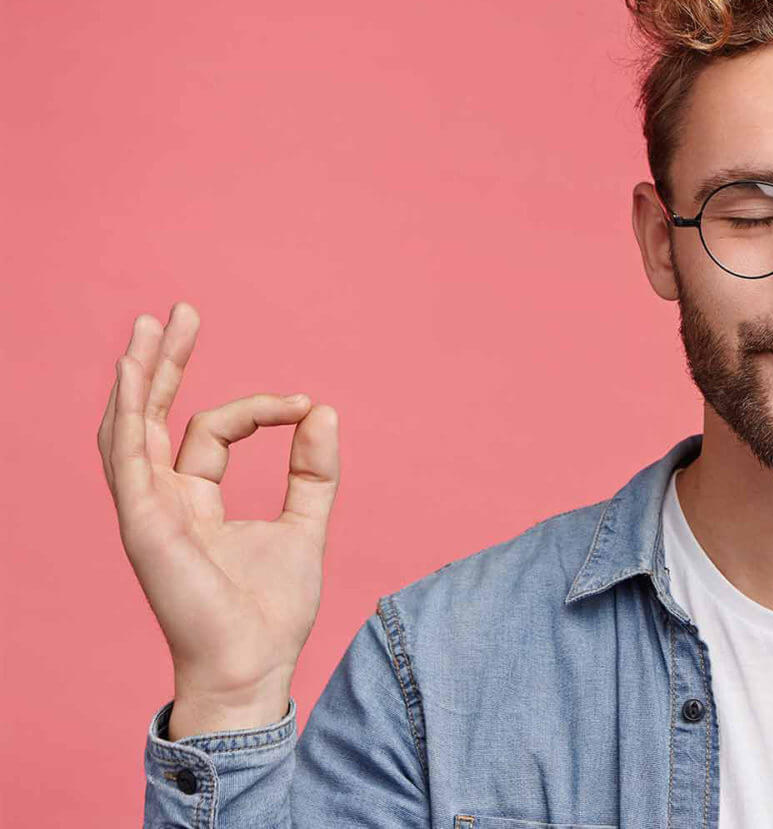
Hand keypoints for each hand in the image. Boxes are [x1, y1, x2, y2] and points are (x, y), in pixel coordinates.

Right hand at [96, 302, 339, 738]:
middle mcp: (163, 500)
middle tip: (180, 311)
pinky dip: (131, 411)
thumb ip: (314, 470)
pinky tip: (137, 372)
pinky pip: (127, 457)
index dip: (260, 409)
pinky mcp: (143, 522)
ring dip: (138, 375)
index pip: (214, 431)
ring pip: (130, 427)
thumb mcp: (305, 525)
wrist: (255, 665)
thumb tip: (326, 408)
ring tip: (149, 325)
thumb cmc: (272, 611)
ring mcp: (147, 511)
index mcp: (195, 500)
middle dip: (167, 362)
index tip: (305, 404)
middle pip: (155, 415)